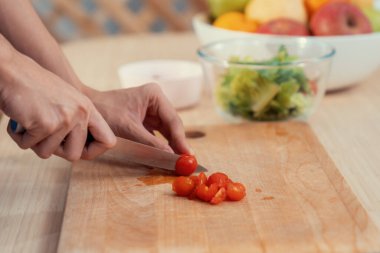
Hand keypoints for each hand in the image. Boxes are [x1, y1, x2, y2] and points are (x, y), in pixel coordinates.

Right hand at [0, 48, 115, 160]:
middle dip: (54, 149)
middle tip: (42, 133)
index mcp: (89, 108)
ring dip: (33, 141)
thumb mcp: (66, 101)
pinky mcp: (46, 124)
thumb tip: (82, 151)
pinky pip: (28, 145)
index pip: (108, 141)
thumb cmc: (33, 86)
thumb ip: (77, 122)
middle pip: (74, 156)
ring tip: (29, 120)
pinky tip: (19, 118)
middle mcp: (81, 113)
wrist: (10, 69)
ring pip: (47, 153)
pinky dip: (19, 136)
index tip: (79, 150)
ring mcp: (65, 119)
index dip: (93, 151)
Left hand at [85, 83, 191, 153]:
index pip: (172, 120)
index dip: (181, 139)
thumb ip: (151, 143)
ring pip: (167, 131)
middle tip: (186, 161)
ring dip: (171, 146)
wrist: (87, 109)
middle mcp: (156, 101)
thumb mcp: (129, 129)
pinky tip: (165, 157)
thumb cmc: (105, 112)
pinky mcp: (146, 120)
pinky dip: (161, 146)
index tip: (188, 155)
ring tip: (178, 162)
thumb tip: (170, 156)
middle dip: (178, 143)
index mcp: (154, 95)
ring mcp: (152, 110)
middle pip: (172, 126)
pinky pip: (158, 135)